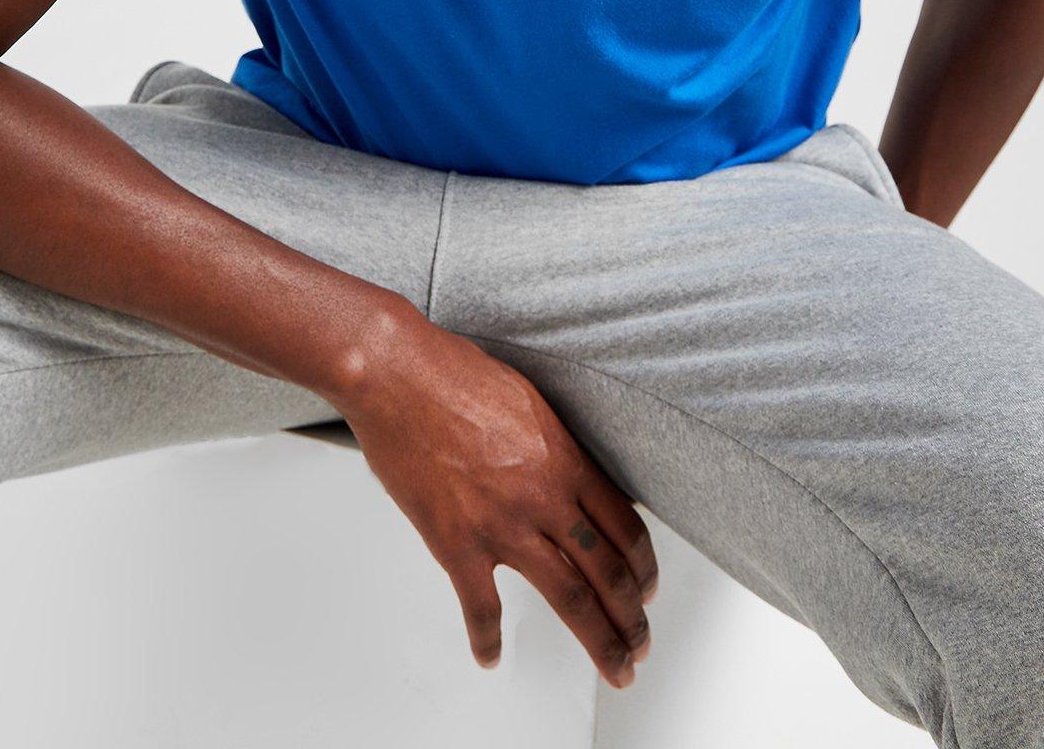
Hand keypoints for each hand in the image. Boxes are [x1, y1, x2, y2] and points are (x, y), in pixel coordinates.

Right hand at [333, 309, 658, 687]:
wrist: (396, 376)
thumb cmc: (454, 374)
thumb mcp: (528, 401)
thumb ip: (556, 448)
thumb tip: (573, 479)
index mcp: (565, 460)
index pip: (624, 528)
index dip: (643, 567)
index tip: (647, 590)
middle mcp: (544, 497)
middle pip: (606, 573)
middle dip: (632, 618)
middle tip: (640, 645)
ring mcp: (502, 525)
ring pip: (569, 597)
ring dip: (599, 641)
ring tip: (614, 668)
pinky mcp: (456, 543)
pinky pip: (481, 608)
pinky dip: (488, 640)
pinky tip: (491, 658)